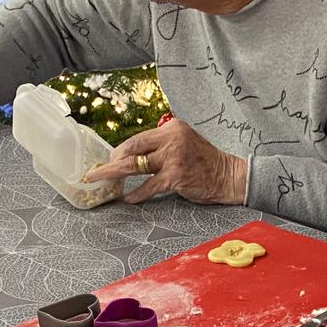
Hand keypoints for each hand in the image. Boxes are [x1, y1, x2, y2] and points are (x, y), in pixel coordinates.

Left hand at [85, 120, 247, 205]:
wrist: (230, 176)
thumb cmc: (206, 163)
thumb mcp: (184, 144)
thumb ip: (163, 146)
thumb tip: (134, 157)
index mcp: (172, 128)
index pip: (138, 138)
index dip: (120, 150)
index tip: (109, 160)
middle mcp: (171, 139)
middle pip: (132, 148)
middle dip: (111, 160)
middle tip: (96, 172)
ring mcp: (173, 157)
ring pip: (135, 165)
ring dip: (113, 173)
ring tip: (99, 179)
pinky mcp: (176, 175)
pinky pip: (149, 186)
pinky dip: (137, 194)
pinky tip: (128, 198)